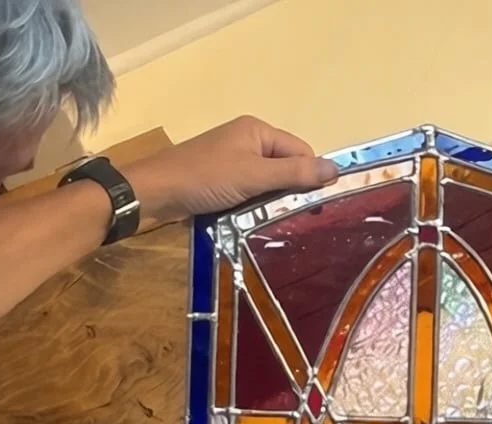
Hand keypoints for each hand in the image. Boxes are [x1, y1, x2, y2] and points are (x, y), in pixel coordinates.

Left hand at [125, 116, 338, 223]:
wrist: (156, 192)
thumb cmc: (205, 178)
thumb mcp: (253, 176)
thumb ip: (294, 173)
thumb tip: (336, 169)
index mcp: (258, 130)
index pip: (301, 152)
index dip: (310, 177)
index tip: (316, 207)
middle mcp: (249, 141)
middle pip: (287, 167)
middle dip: (293, 192)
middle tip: (298, 221)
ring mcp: (235, 162)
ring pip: (270, 184)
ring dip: (274, 203)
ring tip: (278, 225)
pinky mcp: (224, 181)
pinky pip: (253, 193)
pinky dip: (258, 207)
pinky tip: (258, 224)